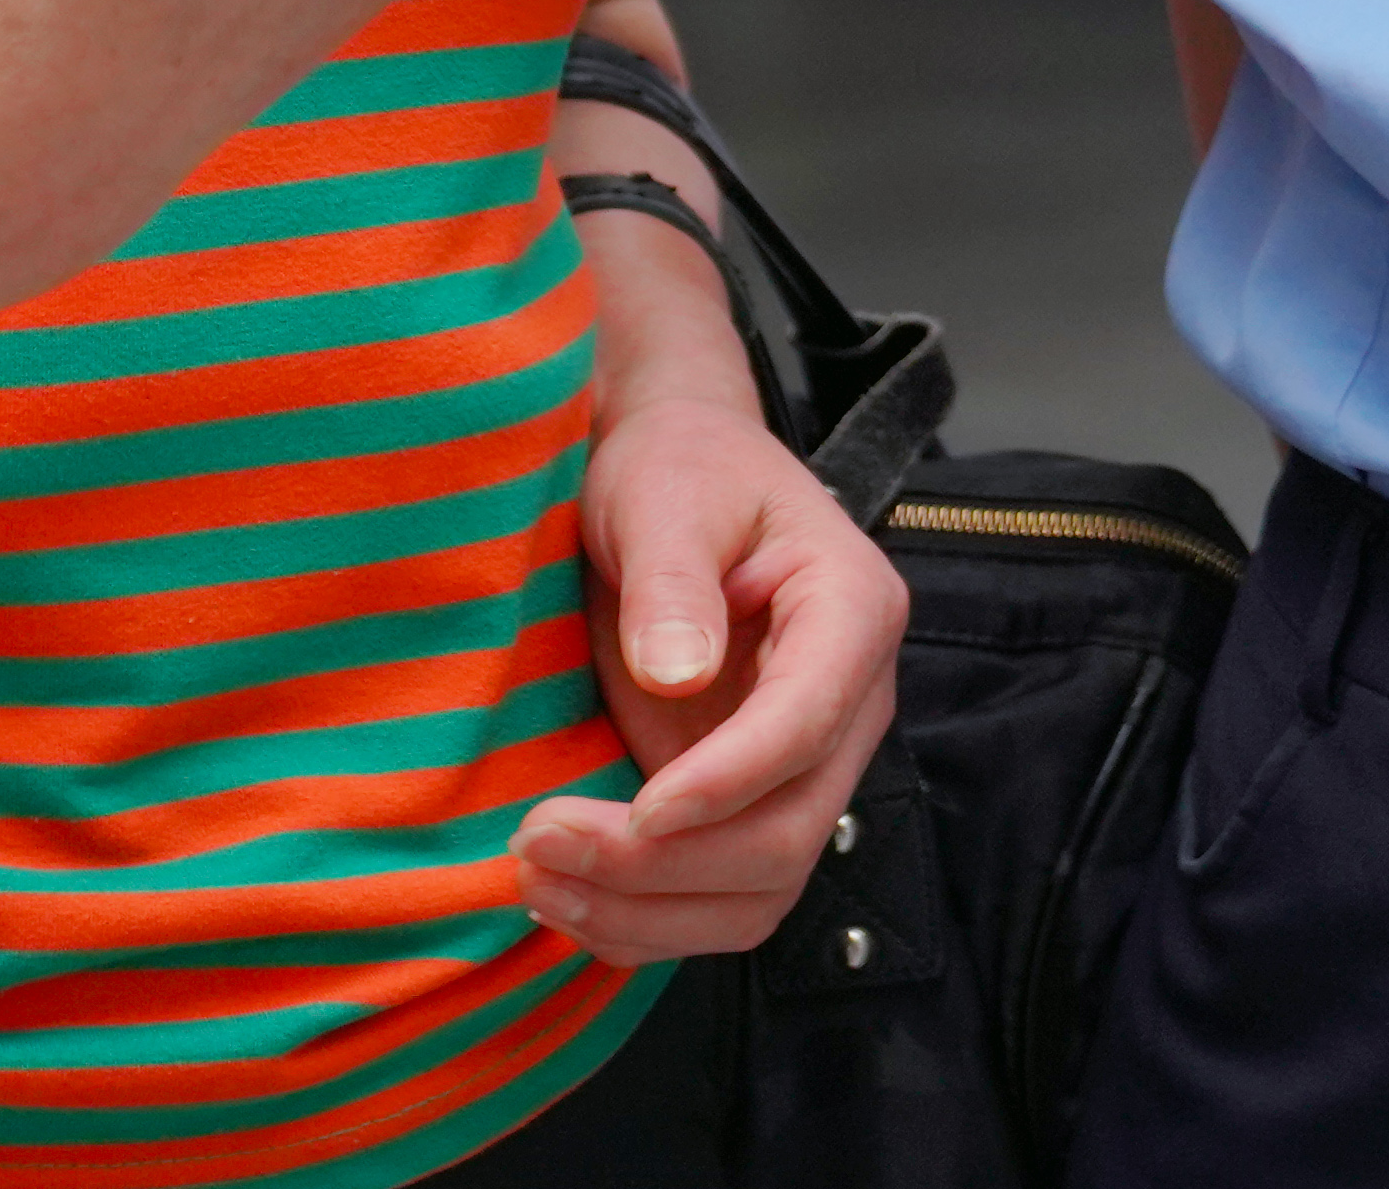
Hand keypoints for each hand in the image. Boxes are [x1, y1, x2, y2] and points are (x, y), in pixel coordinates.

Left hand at [512, 385, 907, 962]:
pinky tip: (564, 897)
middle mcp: (848, 706)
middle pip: (789, 834)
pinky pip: (718, 898)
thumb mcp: (663, 494)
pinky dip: (644, 921)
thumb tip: (678, 676)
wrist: (674, 476)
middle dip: (664, 866)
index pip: (805, 724)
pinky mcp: (751, 804)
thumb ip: (672, 580)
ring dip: (649, 914)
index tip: (635, 812)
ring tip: (537, 882)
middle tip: (540, 843)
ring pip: (758, 891)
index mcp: (852, 612)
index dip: (725, 782)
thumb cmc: (676, 468)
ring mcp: (804, 765)